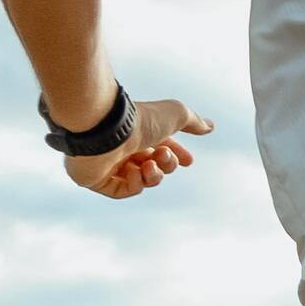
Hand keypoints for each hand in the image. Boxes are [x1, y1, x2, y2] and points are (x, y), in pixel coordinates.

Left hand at [66, 97, 214, 198]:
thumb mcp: (175, 115)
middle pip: (154, 166)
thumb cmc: (139, 119)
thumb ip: (193, 121)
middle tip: (163, 156)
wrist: (105, 127)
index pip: (160, 146)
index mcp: (138, 131)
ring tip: (148, 165)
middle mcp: (122, 146)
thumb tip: (210, 126)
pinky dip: (133, 184)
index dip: (176, 155)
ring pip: (140, 180)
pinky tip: (133, 171)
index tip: (189, 161)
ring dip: (152, 175)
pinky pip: (121, 190)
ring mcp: (107, 163)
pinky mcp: (95, 179)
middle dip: (166, 164)